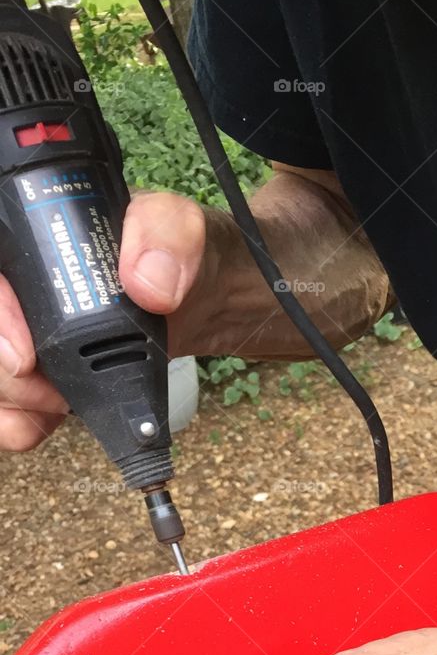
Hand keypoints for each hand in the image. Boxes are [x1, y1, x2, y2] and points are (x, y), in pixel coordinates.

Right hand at [0, 191, 206, 450]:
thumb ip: (168, 237)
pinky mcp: (40, 369)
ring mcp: (27, 328)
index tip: (24, 358)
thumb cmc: (177, 253)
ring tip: (61, 407)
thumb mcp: (181, 228)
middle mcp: (21, 282)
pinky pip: (8, 404)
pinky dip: (19, 421)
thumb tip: (145, 284)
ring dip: (15, 401)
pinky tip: (43, 426)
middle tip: (52, 395)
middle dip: (5, 374)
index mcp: (34, 232)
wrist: (199, 300)